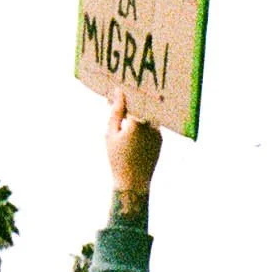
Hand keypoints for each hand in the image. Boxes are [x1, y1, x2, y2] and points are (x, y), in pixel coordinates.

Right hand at [106, 93, 161, 210]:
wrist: (133, 182)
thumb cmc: (117, 158)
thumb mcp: (111, 133)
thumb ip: (115, 111)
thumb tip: (118, 93)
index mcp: (137, 121)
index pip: (132, 98)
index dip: (123, 94)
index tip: (116, 89)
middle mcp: (151, 123)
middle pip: (141, 105)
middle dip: (129, 103)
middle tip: (114, 104)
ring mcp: (158, 131)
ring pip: (146, 115)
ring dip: (136, 113)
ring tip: (122, 121)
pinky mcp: (160, 139)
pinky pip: (150, 126)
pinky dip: (141, 124)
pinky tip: (131, 134)